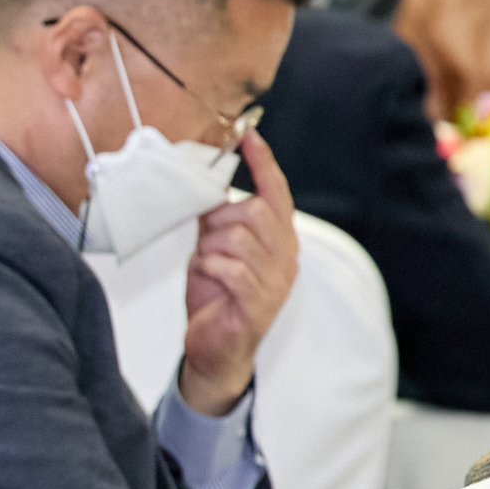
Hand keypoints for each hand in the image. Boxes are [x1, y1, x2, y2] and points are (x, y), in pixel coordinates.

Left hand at [178, 130, 298, 415]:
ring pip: (239, 238)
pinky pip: (230, 269)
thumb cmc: (216, 299)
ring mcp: (276, 282)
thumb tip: (203, 189)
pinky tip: (206, 279)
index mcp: (279, 241)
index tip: (248, 136)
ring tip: (207, 266)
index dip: (263, 164)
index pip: (277, 194)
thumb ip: (215, 222)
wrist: (216, 352)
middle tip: (206, 242)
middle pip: (254, 211)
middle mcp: (286, 258)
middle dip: (220, 221)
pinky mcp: (259, 305)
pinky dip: (209, 269)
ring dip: (211, 248)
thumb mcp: (213, 252)